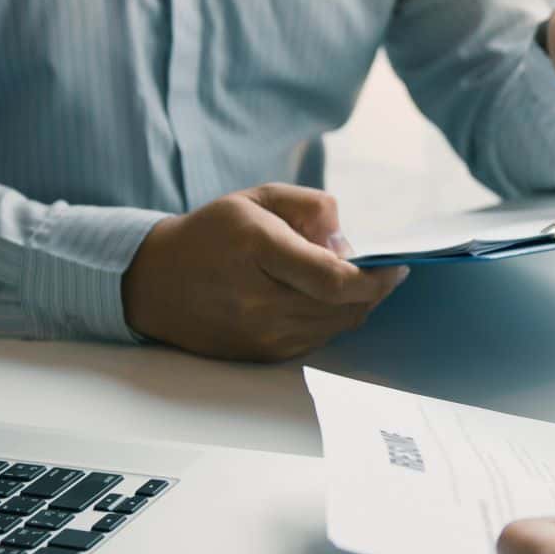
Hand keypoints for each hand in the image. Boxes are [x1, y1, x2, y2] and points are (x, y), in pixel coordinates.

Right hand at [122, 183, 407, 361]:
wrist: (156, 282)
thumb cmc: (212, 234)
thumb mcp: (259, 199)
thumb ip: (311, 208)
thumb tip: (348, 243)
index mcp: (260, 252)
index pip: (337, 280)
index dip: (377, 278)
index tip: (398, 266)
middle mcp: (260, 301)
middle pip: (344, 308)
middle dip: (373, 289)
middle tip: (380, 270)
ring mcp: (260, 334)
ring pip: (335, 326)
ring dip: (354, 306)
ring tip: (347, 280)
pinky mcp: (261, 354)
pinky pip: (315, 340)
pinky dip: (330, 320)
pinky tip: (320, 299)